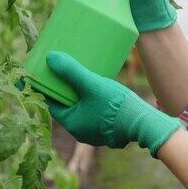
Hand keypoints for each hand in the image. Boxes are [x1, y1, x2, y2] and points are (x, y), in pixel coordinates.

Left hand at [46, 51, 179, 156]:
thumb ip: (71, 72)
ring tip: (76, 74)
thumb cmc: (116, 107)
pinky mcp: (108, 127)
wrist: (146, 123)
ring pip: (80, 107)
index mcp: (72, 124)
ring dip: (76, 93)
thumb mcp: (91, 85)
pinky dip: (88, 98)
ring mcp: (95, 130)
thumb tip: (50, 58)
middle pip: (65, 105)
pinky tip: (94, 85)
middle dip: (61, 89)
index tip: (42, 74)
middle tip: (59, 70)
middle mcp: (81, 130)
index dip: (45, 88)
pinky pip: (92, 110)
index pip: (51, 104)